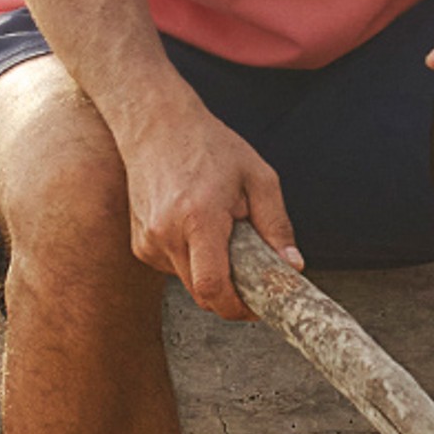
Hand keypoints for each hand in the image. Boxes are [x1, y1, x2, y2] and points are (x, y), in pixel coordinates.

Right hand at [118, 98, 302, 320]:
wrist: (157, 126)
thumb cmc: (211, 146)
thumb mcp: (259, 178)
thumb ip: (276, 226)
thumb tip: (292, 267)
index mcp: (199, 219)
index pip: (213, 288)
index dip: (238, 307)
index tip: (259, 307)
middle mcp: (166, 235)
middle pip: (203, 292)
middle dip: (232, 291)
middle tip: (256, 273)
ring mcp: (148, 242)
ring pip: (189, 282)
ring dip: (214, 271)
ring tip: (225, 230)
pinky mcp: (141, 244)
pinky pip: (176, 266)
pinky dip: (195, 257)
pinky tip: (200, 224)